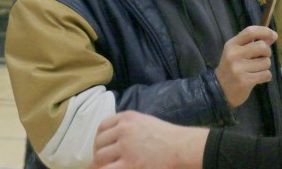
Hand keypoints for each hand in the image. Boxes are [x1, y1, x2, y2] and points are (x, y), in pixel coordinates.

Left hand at [88, 111, 207, 168]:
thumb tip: (110, 140)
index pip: (103, 126)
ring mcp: (125, 147)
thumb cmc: (166, 136)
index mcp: (128, 117)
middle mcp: (124, 129)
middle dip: (99, 154)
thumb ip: (127, 126)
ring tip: (107, 167)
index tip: (102, 147)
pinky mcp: (129, 164)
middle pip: (99, 143)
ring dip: (101, 165)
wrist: (181, 148)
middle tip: (104, 162)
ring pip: (99, 158)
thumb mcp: (145, 122)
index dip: (100, 139)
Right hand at [215, 26, 277, 107]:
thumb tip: (273, 36)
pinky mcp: (245, 81)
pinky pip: (266, 74)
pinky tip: (257, 78)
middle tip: (262, 58)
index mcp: (231, 45)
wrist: (220, 90)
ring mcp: (238, 68)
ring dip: (265, 67)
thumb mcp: (238, 52)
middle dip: (267, 52)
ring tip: (256, 70)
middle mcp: (234, 54)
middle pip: (262, 46)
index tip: (273, 35)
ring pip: (266, 62)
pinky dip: (265, 77)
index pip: (250, 31)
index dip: (264, 31)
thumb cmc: (232, 68)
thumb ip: (253, 43)